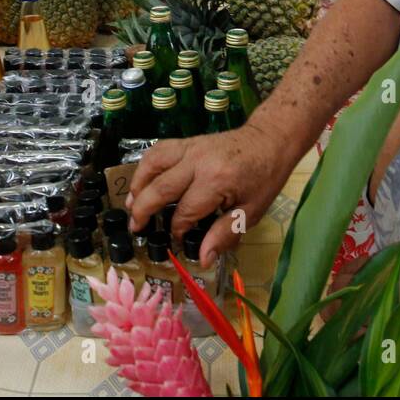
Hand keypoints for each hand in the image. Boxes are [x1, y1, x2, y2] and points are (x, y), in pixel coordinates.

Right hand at [127, 124, 296, 265]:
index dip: (177, 230)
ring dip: (137, 186)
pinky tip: (142, 182)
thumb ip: (224, 234)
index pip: (184, 212)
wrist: (269, 140)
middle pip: (159, 188)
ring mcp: (190, 148)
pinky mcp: (187, 141)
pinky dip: (145, 167)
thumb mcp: (251, 212)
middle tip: (135, 228)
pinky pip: (158, 151)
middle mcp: (197, 162)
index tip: (178, 241)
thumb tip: (202, 259)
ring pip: (152, 165)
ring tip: (130, 206)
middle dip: (143, 211)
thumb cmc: (264, 178)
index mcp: (216, 181)